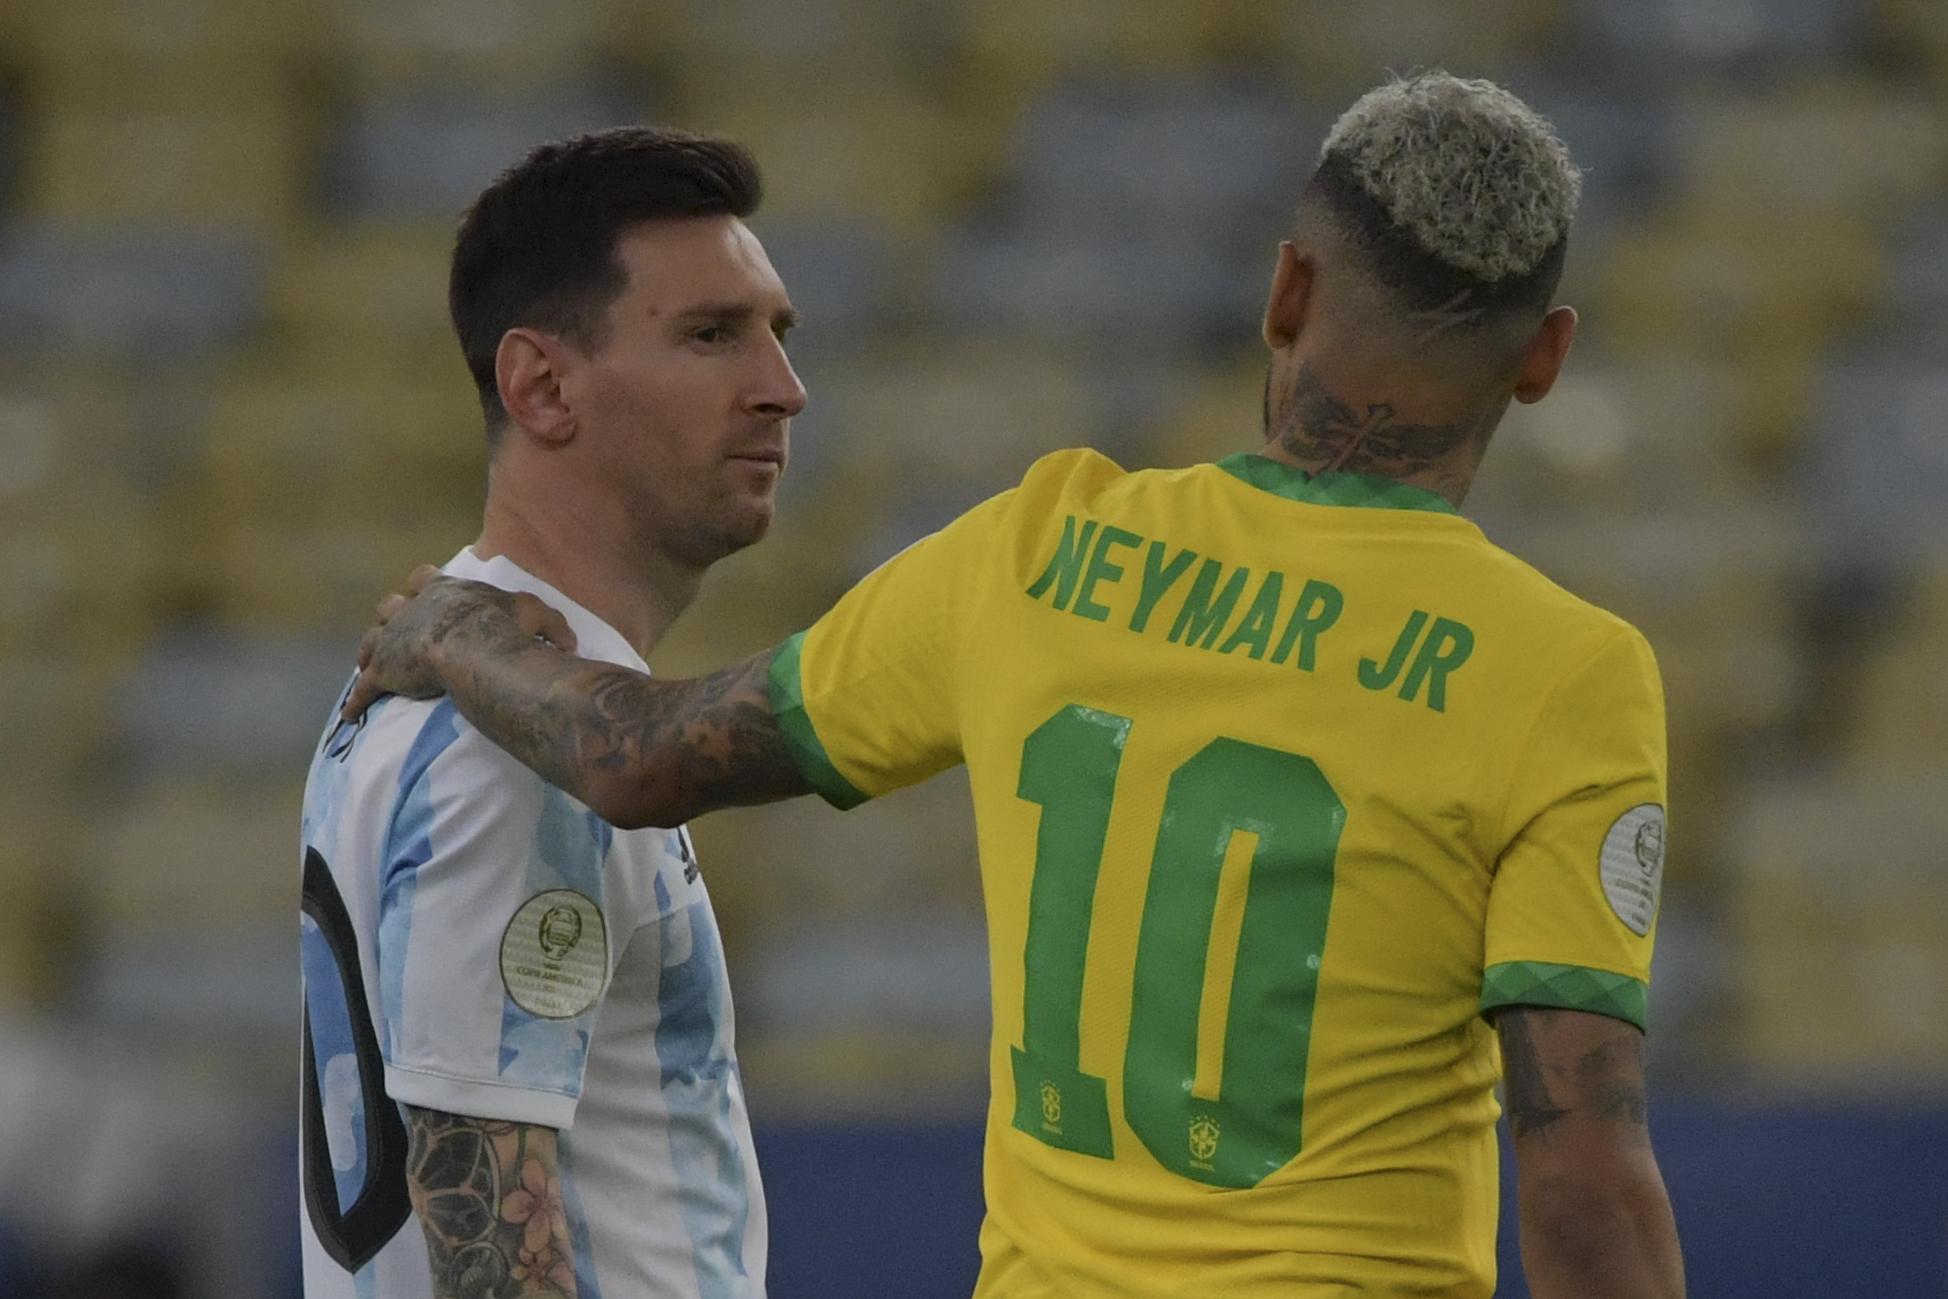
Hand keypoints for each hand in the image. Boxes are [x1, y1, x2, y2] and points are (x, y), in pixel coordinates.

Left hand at [341, 565, 576, 719]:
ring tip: (367, 664)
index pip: (424, 577)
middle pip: (389, 606)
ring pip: (370, 641)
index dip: (422, 585)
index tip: (421, 590)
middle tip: (396, 631)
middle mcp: (412, 609)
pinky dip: (356, 701)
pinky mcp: (382, 671)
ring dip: (369, 652)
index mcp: (443, 591)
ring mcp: (392, 640)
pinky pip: (363, 689)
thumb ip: (551, 626)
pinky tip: (349, 715)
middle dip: (392, 616)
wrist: (472, 649)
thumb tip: (569, 644)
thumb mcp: (535, 614)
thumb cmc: (503, 628)